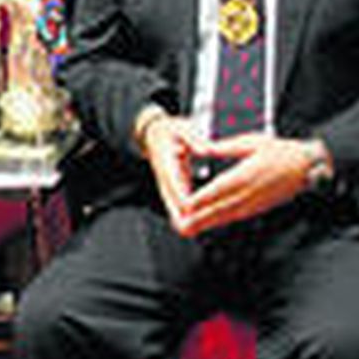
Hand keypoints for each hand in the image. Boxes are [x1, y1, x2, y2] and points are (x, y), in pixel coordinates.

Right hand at [139, 114, 209, 229]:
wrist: (153, 134)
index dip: (184, 198)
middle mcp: (165, 177)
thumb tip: (205, 149)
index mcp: (167, 163)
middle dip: (181, 217)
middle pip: (171, 202)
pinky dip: (185, 213)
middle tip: (190, 230)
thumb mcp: (182, 128)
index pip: (175, 185)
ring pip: (172, 206)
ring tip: (194, 231)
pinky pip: (178, 203)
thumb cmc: (169, 130)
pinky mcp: (173, 187)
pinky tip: (197, 221)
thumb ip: (194, 138)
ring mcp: (168, 184)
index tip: (192, 208)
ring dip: (183, 218)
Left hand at [177, 134, 313, 237]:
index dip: (198, 199)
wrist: (307, 167)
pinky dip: (218, 222)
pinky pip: (233, 217)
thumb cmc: (280, 151)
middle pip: (217, 209)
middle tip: (178, 224)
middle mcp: (248, 193)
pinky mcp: (257, 208)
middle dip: (196, 218)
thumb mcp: (251, 142)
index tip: (182, 204)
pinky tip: (206, 224)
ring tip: (186, 228)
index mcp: (245, 175)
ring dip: (204, 224)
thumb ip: (224, 147)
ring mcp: (253, 203)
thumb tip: (203, 148)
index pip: (216, 191)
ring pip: (224, 216)